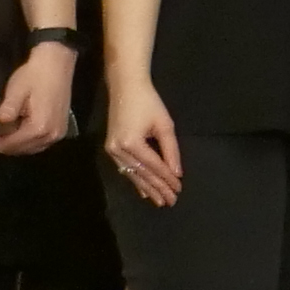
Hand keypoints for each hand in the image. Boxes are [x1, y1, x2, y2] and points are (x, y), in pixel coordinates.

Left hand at [0, 41, 77, 154]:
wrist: (58, 63)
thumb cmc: (35, 75)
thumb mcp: (17, 89)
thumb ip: (8, 109)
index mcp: (39, 127)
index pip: (11, 146)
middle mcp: (51, 135)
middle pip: (21, 150)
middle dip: (7, 142)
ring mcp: (58, 134)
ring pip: (31, 148)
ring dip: (18, 141)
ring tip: (10, 125)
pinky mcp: (61, 129)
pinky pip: (41, 143)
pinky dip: (29, 139)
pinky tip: (23, 126)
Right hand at [107, 77, 184, 205]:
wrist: (125, 87)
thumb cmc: (148, 102)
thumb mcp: (164, 125)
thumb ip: (171, 150)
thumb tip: (176, 173)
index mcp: (131, 143)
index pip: (154, 166)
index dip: (167, 179)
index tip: (178, 190)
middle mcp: (118, 150)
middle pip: (142, 174)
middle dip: (157, 188)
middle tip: (170, 202)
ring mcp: (111, 150)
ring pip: (132, 174)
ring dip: (147, 188)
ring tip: (159, 200)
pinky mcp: (110, 148)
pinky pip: (125, 169)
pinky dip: (135, 179)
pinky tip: (143, 191)